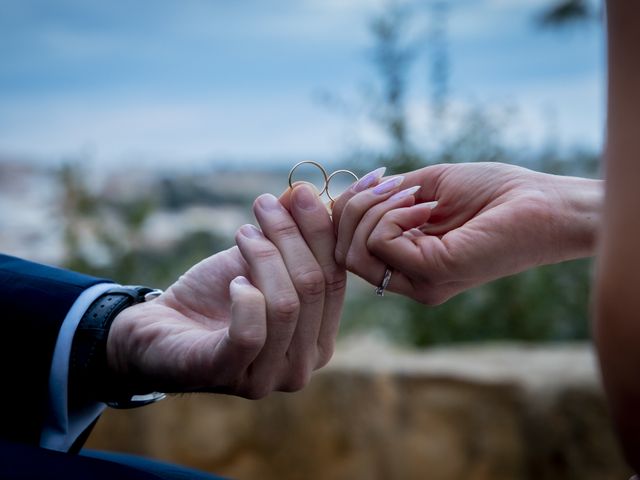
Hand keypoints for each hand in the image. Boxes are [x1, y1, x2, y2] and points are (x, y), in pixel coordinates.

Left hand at [106, 183, 345, 398]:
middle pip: (313, 287)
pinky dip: (243, 297)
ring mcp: (268, 378)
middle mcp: (303, 366)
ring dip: (263, 256)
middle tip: (264, 203)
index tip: (302, 192)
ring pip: (285, 305)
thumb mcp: (260, 259)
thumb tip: (305, 191)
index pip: (335, 278)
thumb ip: (289, 233)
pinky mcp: (229, 375)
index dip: (320, 232)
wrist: (161, 329)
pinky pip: (250, 332)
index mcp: (319, 339)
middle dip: (289, 236)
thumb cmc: (216, 296)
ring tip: (242, 233)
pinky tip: (233, 282)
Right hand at [332, 162, 601, 304]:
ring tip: (414, 194)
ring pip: (354, 250)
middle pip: (342, 252)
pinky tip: (427, 207)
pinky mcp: (433, 274)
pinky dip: (394, 215)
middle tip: (392, 183)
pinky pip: (382, 242)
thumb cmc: (494, 192)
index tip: (374, 177)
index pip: (347, 247)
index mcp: (409, 261)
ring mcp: (420, 282)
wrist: (544, 203)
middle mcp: (410, 280)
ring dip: (372, 209)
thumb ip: (386, 199)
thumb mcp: (426, 187)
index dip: (346, 210)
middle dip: (354, 207)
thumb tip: (346, 197)